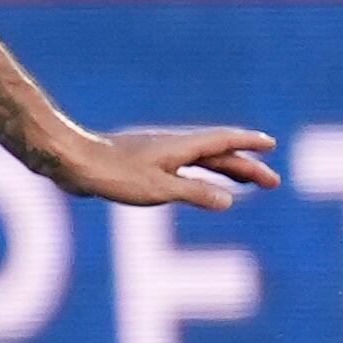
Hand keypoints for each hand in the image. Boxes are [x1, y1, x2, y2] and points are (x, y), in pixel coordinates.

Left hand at [48, 125, 280, 209]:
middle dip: (246, 167)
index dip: (248, 144)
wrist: (70, 163)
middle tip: (272, 182)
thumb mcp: (158, 188)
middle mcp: (171, 148)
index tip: (270, 145)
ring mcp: (155, 156)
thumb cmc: (112, 174)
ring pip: (199, 162)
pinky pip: (181, 170)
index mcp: (180, 147)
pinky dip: (199, 177)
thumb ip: (194, 193)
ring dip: (224, 171)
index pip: (223, 141)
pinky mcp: (140, 166)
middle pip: (217, 155)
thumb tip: (229, 200)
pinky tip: (196, 187)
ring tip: (245, 183)